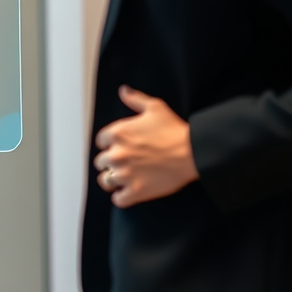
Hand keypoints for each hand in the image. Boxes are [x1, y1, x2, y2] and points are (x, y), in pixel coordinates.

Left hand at [94, 86, 198, 207]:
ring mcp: (125, 174)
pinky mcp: (136, 192)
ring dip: (111, 180)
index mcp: (117, 133)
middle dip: (110, 162)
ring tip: (121, 179)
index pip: (100, 141)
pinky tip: (128, 193)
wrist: (192, 152)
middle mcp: (116, 154)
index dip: (108, 143)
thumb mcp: (154, 107)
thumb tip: (123, 91)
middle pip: (100, 162)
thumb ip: (135, 99)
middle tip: (122, 162)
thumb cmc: (174, 129)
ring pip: (105, 181)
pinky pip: (118, 199)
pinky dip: (121, 197)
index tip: (117, 146)